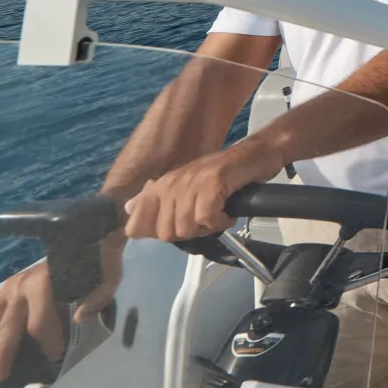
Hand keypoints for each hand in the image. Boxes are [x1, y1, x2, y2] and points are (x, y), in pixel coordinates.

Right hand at [0, 239, 123, 387]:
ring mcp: (6, 290)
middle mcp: (18, 287)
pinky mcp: (2, 292)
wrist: (84, 236)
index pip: (39, 323)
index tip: (55, 358)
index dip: (47, 342)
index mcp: (41, 284)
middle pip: (5, 328)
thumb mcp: (105, 278)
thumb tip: (80, 320)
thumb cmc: (94, 262)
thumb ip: (96, 300)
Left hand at [122, 141, 283, 242]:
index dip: (156, 233)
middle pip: (165, 233)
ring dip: (207, 227)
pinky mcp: (211, 184)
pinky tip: (228, 213)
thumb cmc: (226, 174)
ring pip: (185, 227)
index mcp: (162, 186)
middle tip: (208, 219)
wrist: (258, 153)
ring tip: (219, 214)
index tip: (183, 225)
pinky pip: (207, 218)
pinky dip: (221, 222)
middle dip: (189, 232)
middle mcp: (171, 184)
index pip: (136, 225)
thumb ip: (157, 200)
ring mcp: (190, 183)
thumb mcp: (187, 187)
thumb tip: (128, 209)